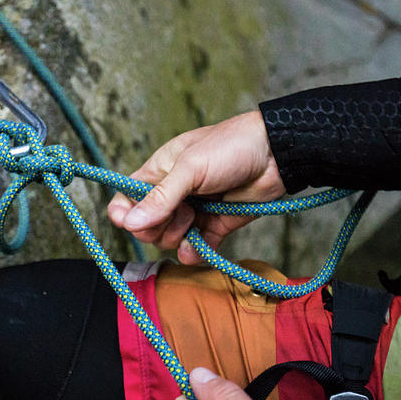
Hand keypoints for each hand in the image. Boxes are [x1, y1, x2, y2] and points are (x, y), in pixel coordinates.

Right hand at [107, 111, 285, 263]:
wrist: (276, 156)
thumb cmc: (230, 147)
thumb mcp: (190, 168)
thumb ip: (160, 197)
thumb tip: (129, 223)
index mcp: (159, 172)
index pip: (126, 199)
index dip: (124, 213)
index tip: (132, 221)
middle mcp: (173, 194)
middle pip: (146, 226)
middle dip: (157, 227)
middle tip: (179, 213)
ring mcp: (193, 211)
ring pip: (169, 240)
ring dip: (178, 237)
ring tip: (196, 218)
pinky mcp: (214, 226)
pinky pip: (195, 248)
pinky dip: (194, 252)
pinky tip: (198, 247)